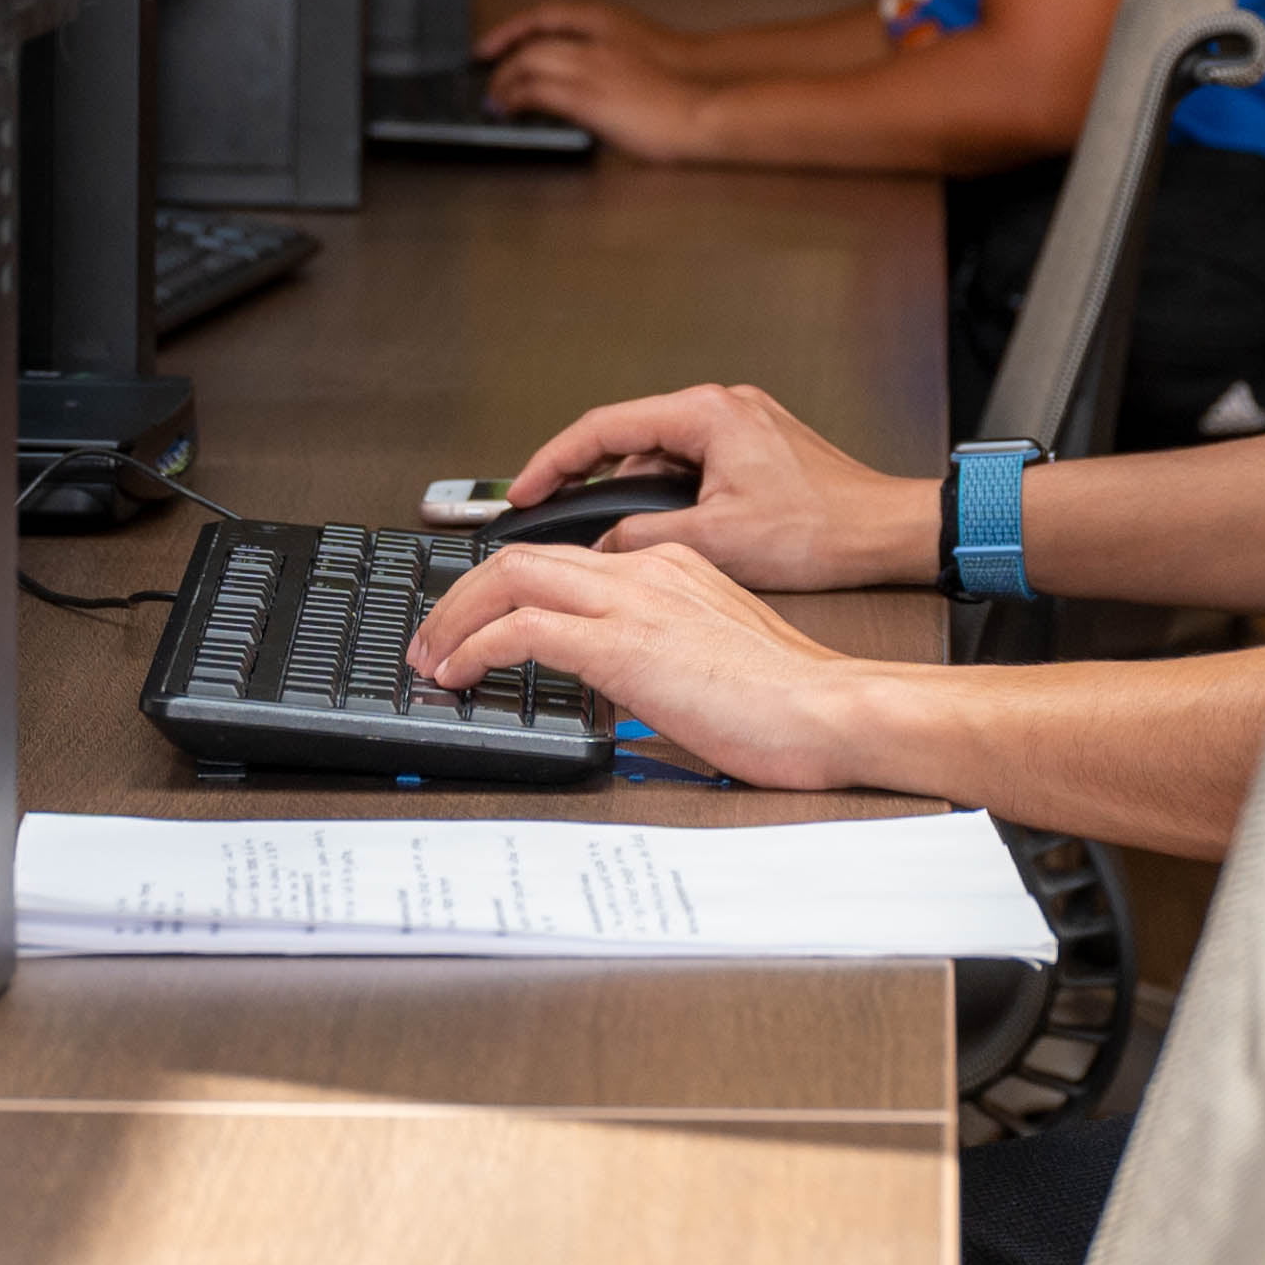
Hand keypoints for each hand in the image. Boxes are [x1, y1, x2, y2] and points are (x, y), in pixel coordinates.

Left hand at [403, 542, 924, 794]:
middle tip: (434, 634)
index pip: (568, 559)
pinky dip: (476, 648)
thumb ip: (667, 650)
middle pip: (525, 555)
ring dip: (456, 617)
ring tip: (431, 655)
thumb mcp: (718, 656)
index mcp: (673, 568)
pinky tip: (460, 674)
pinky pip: (523, 630)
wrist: (834, 709)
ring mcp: (634, 602)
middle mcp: (647, 571)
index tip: (481, 620)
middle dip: (463, 594)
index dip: (510, 587)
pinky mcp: (623, 645)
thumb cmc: (794, 699)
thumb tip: (623, 682)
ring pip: (512, 578)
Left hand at [475, 32, 728, 159]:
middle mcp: (594, 39)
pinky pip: (536, 92)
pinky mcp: (585, 98)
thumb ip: (609, 54)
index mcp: (609, 21)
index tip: (492, 43)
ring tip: (495, 99)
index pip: (546, 14)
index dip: (512, 28)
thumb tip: (583, 72)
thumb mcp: (640, 52)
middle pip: (531, 41)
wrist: (703, 106)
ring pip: (527, 64)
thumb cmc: (682, 86)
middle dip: (503, 60)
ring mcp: (589, 68)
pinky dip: (515, 99)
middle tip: (489, 79)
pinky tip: (509, 109)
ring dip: (504, 82)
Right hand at [501, 381, 934, 594]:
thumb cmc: (824, 529)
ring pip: (660, 458)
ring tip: (619, 539)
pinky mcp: (753, 449)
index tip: (524, 489)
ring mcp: (739, 425)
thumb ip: (645, 538)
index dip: (553, 462)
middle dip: (589, 481)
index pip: (602, 428)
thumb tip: (601, 546)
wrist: (888, 533)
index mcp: (705, 414)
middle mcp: (721, 407)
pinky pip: (691, 467)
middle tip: (553, 516)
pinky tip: (666, 534)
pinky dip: (669, 498)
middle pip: (628, 440)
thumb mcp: (717, 541)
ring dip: (636, 497)